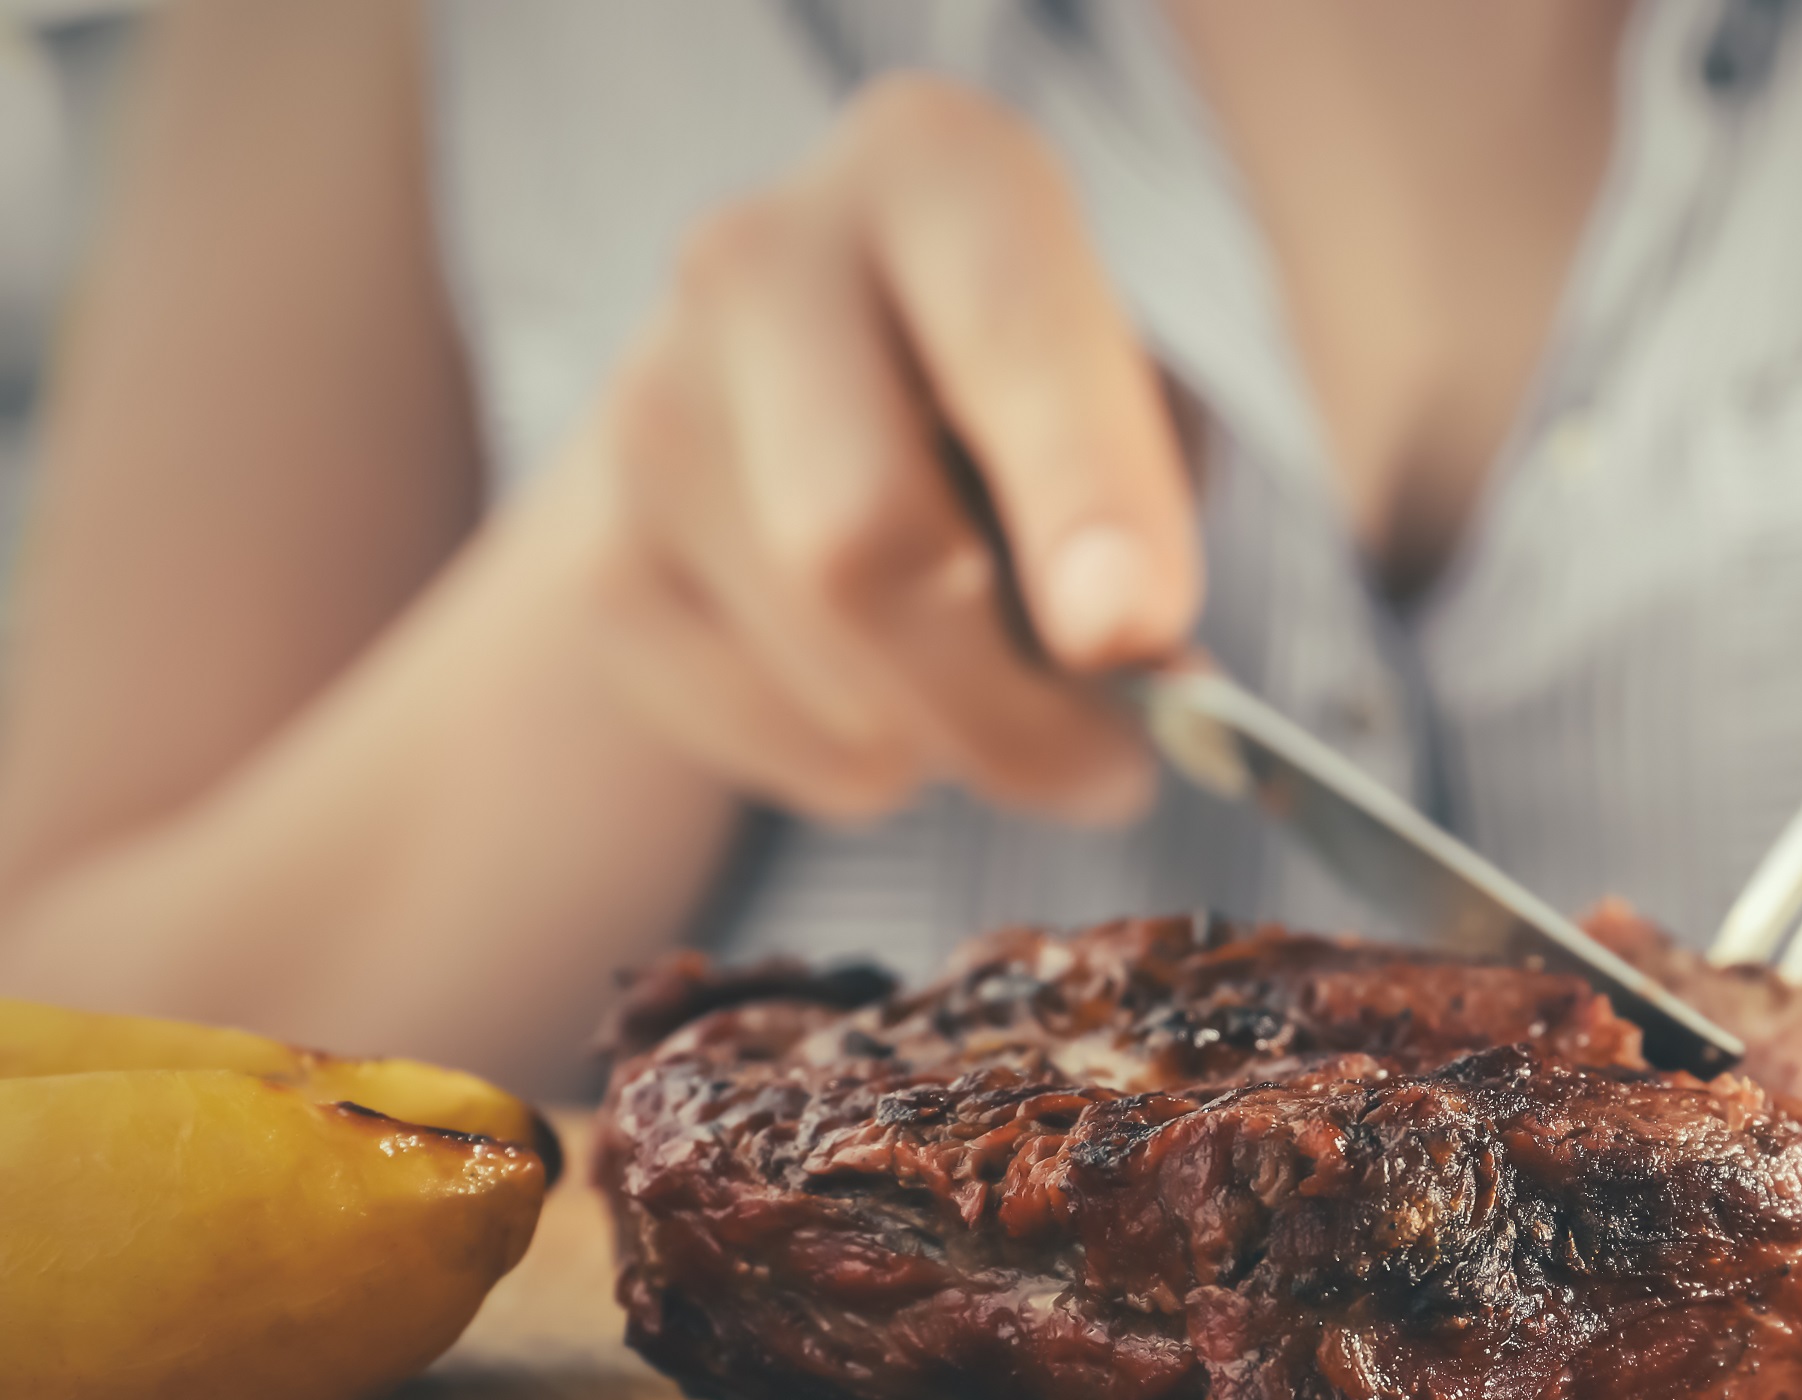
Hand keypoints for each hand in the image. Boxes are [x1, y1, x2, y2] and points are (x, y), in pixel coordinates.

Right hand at [569, 76, 1200, 823]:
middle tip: (1117, 768)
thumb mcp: (1121, 400)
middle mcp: (762, 258)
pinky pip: (782, 745)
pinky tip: (891, 684)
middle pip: (867, 542)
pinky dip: (876, 765)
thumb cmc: (1025, 398)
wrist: (800, 404)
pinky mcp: (603, 561)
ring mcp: (650, 408)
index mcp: (936, 172)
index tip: (1130, 630)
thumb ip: (1142, 516)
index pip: (1009, 338)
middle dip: (1012, 702)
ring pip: (834, 675)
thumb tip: (1136, 668)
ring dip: (957, 739)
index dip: (1080, 495)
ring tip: (992, 680)